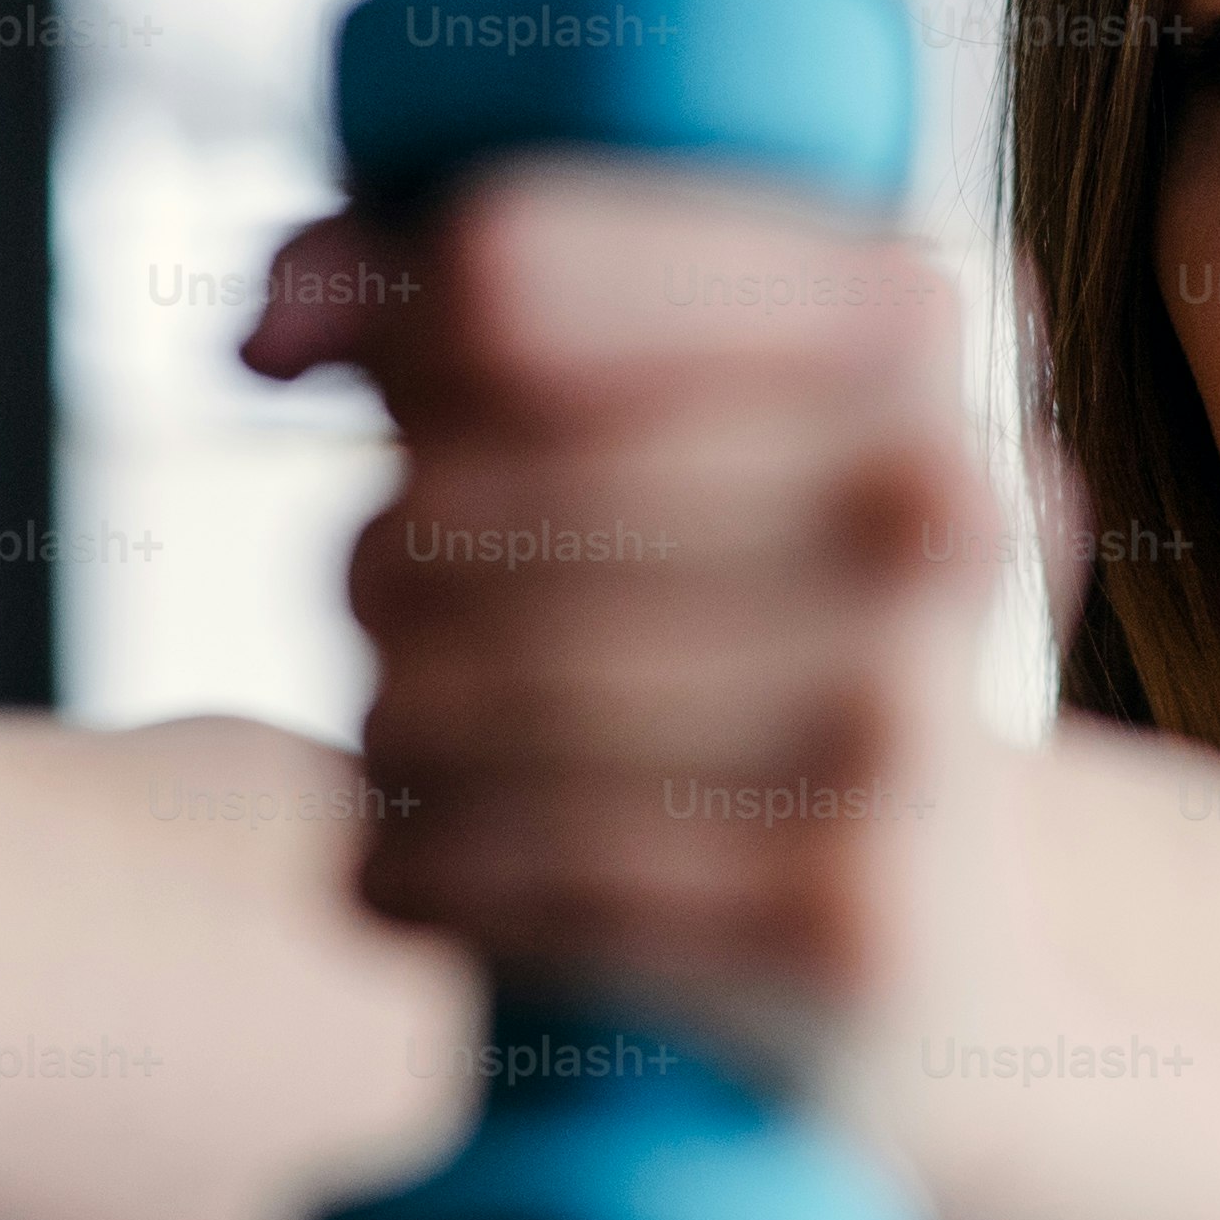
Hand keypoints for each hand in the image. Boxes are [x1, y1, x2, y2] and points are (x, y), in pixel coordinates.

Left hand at [244, 162, 1025, 1096]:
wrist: (958, 944)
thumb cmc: (758, 630)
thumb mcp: (665, 418)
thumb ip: (449, 310)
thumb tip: (260, 336)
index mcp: (903, 312)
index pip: (501, 275)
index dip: (399, 340)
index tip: (409, 409)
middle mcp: (937, 494)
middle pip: (451, 495)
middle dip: (376, 565)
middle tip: (394, 612)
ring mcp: (902, 716)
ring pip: (454, 692)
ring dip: (389, 727)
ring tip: (419, 742)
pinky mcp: (843, 917)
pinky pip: (502, 869)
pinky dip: (413, 872)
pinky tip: (431, 870)